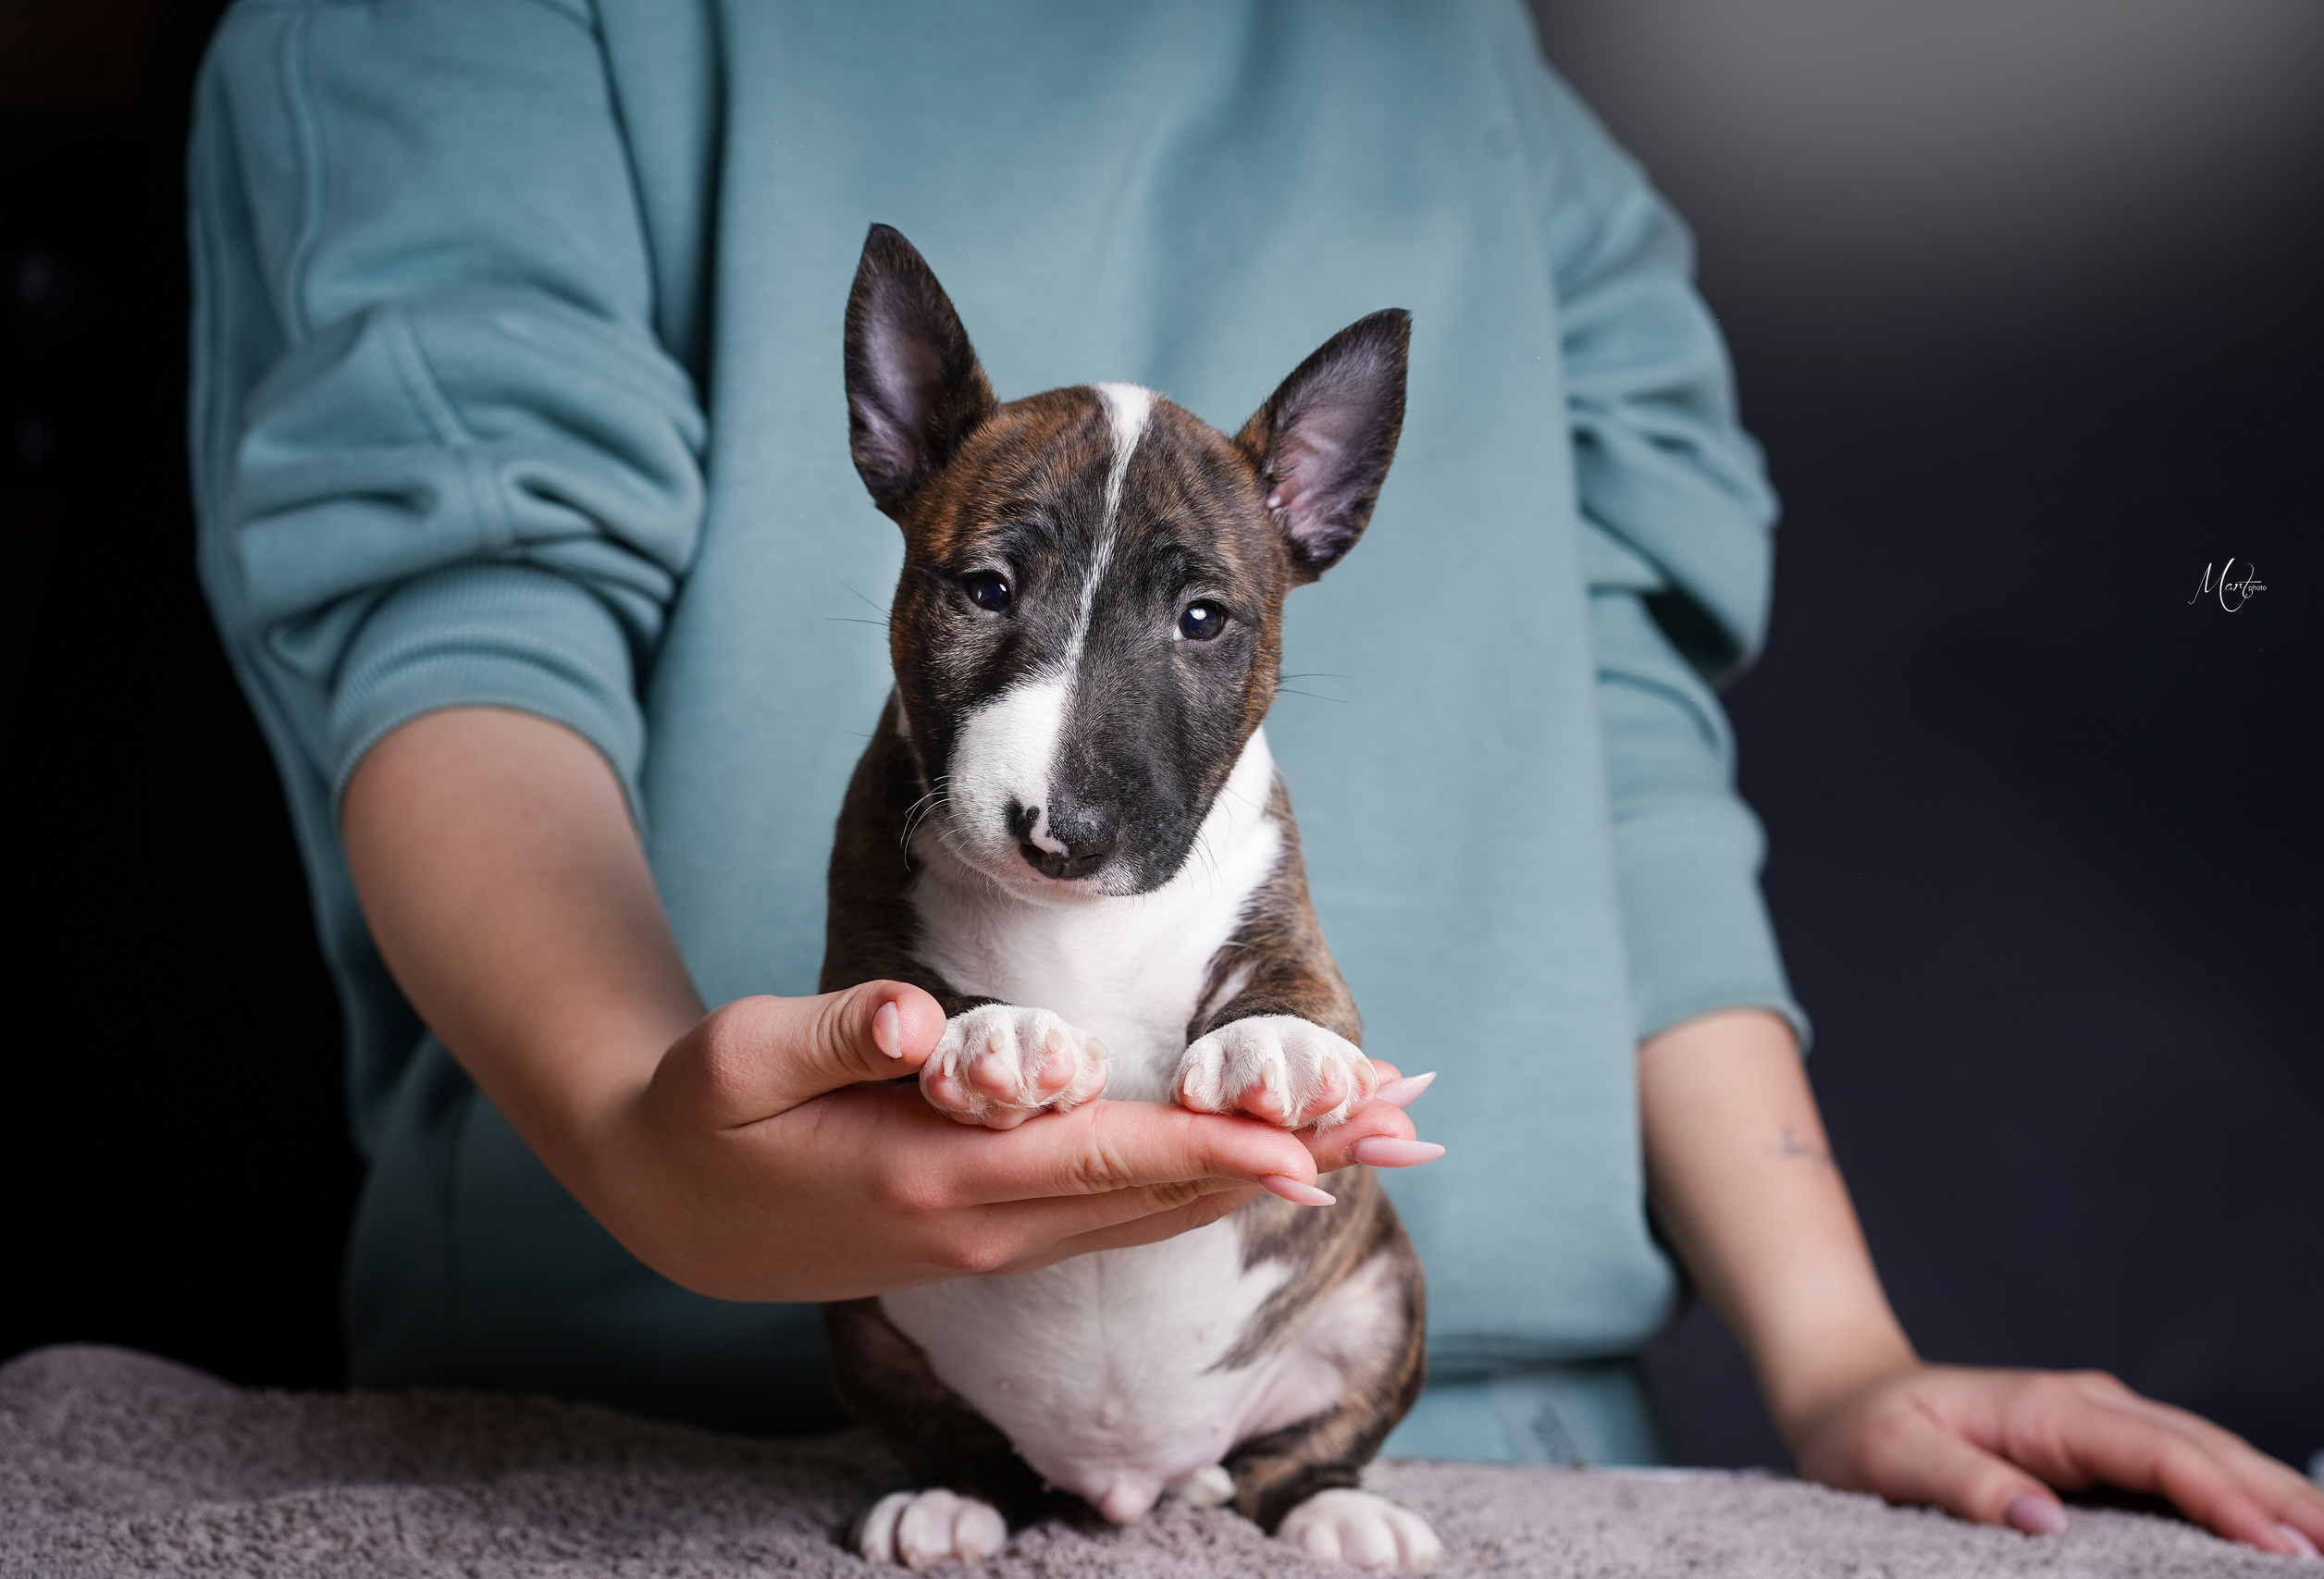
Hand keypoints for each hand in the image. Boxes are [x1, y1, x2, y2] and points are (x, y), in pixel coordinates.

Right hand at [585, 978, 1435, 1301]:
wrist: (671, 1212)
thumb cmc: (705, 1118)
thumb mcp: (738, 1060)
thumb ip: (835, 1034)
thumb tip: (917, 1015)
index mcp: (932, 1179)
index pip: (1098, 1162)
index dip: (1206, 1155)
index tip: (1305, 1150)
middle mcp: (985, 1227)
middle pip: (1160, 1198)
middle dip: (1285, 1162)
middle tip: (1403, 1123)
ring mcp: (996, 1243)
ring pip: (1155, 1216)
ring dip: (1264, 1179)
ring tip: (1370, 1138)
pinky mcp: (996, 1236)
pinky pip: (1123, 1215)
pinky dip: (1204, 1188)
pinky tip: (1262, 1166)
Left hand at [1791, 1362, 2323, 1557]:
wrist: (1845, 1396)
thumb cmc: (1864, 1432)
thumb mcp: (1892, 1459)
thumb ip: (1963, 1487)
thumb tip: (2045, 1521)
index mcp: (2048, 1408)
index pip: (2159, 1453)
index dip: (2225, 1499)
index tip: (2283, 1545)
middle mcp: (2089, 1407)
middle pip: (2207, 1449)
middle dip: (2286, 1497)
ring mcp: (2102, 1424)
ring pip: (2211, 1454)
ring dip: (2282, 1493)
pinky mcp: (2103, 1448)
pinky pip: (2188, 1468)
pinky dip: (2247, 1491)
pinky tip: (2293, 1520)